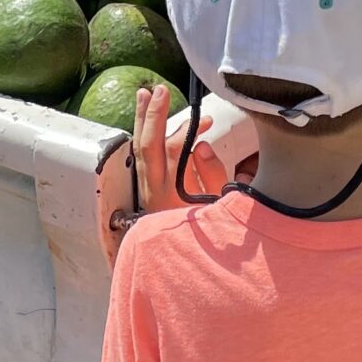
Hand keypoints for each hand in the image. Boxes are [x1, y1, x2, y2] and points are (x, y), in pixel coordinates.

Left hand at [110, 79, 227, 254]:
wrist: (183, 272)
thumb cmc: (208, 241)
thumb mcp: (217, 209)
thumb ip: (211, 175)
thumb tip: (200, 145)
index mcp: (169, 194)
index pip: (166, 150)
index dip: (174, 125)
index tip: (186, 109)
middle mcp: (154, 191)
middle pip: (146, 145)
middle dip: (150, 115)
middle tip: (154, 89)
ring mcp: (150, 191)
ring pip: (143, 151)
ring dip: (146, 123)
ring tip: (147, 96)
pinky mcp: (151, 192)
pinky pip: (149, 160)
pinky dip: (155, 140)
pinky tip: (162, 127)